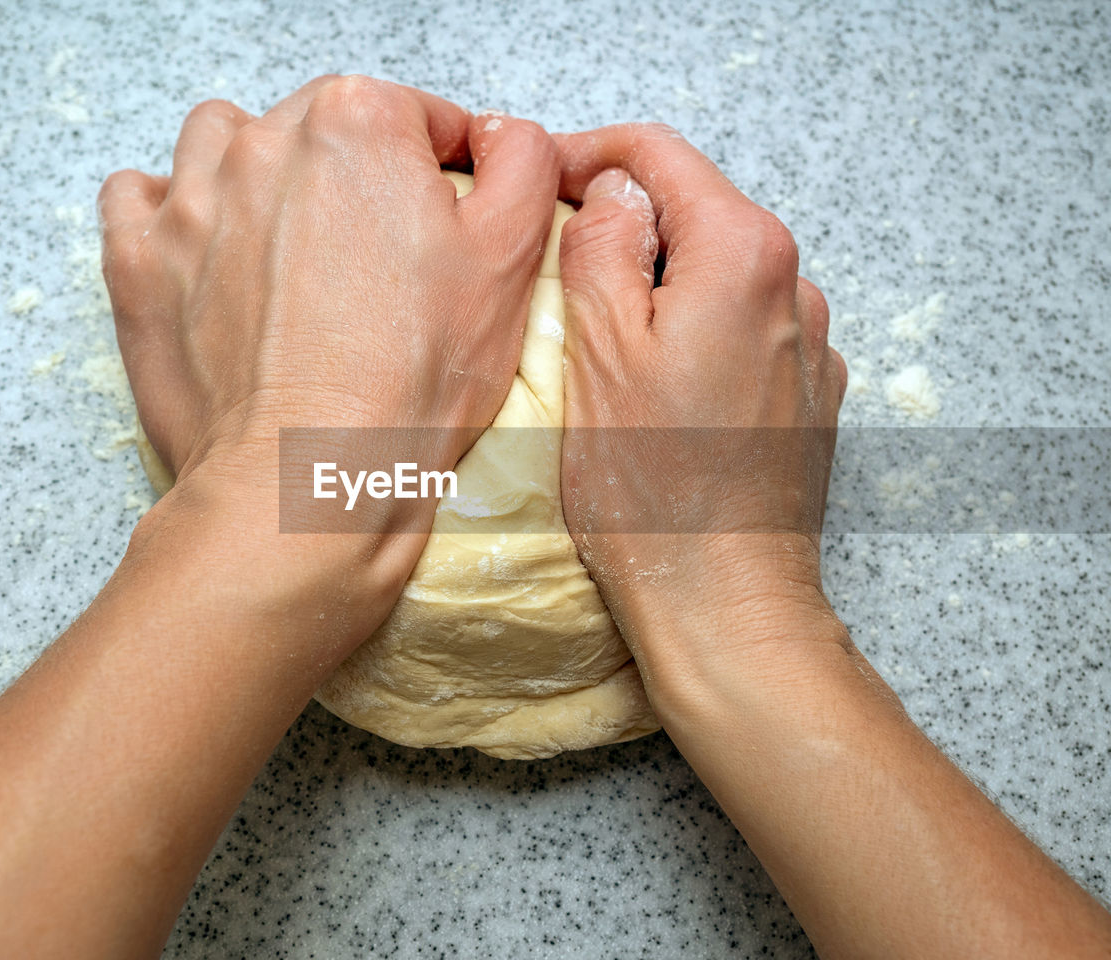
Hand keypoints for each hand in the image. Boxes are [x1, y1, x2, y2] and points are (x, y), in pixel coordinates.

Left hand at [99, 76, 559, 648]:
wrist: (306, 483)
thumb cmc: (408, 383)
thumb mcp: (510, 264)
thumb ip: (524, 168)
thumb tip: (503, 137)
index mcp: (357, 124)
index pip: (415, 114)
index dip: (443, 168)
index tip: (444, 221)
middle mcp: (262, 142)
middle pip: (321, 126)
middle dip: (354, 173)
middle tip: (376, 252)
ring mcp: (189, 200)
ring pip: (222, 142)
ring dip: (257, 174)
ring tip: (288, 245)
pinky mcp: (139, 261)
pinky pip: (139, 194)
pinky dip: (170, 210)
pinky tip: (208, 252)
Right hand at [553, 123, 847, 673]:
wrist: (726, 602)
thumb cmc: (652, 491)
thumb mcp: (597, 350)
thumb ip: (601, 245)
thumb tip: (609, 193)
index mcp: (742, 255)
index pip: (659, 155)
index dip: (588, 154)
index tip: (540, 180)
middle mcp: (794, 286)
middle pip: (695, 210)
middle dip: (622, 221)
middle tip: (553, 260)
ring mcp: (808, 343)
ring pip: (716, 271)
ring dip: (657, 279)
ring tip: (598, 330)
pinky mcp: (807, 392)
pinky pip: (742, 327)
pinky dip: (693, 328)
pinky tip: (654, 381)